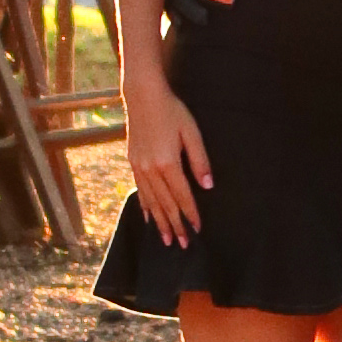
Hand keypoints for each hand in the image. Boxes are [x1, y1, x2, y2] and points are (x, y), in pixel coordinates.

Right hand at [126, 75, 214, 245]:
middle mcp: (151, 169)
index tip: (197, 229)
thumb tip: (208, 185)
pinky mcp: (133, 162)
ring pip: (151, 201)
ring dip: (160, 222)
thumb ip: (200, 160)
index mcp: (168, 163)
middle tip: (182, 244)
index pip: (182, 196)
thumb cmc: (172, 111)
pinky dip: (146, 206)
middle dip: (175, 225)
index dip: (191, 213)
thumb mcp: (191, 133)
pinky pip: (140, 190)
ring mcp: (139, 167)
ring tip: (165, 239)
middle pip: (166, 204)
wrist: (142, 96)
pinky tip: (149, 217)